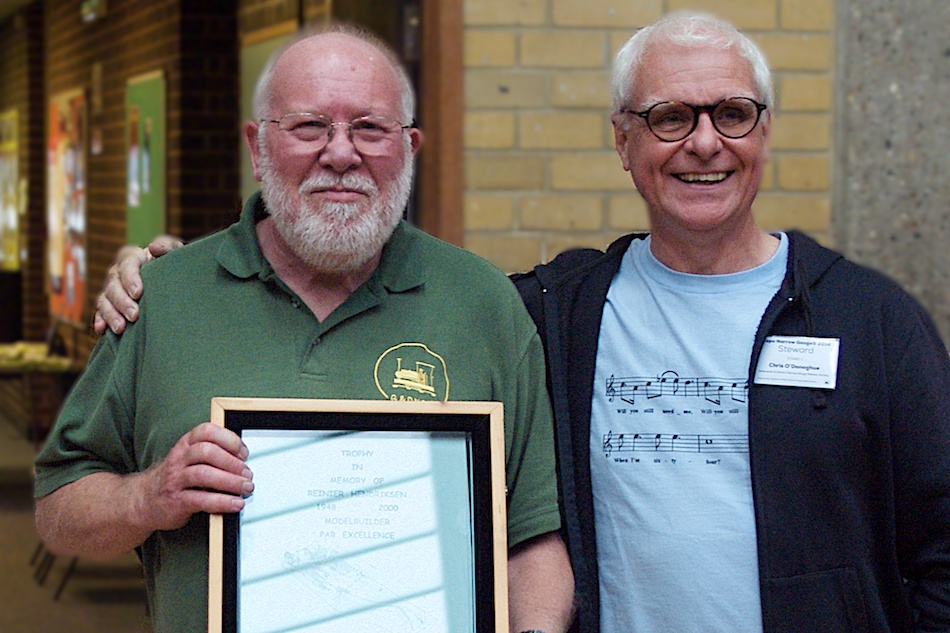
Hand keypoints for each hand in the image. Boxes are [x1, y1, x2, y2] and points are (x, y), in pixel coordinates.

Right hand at [93, 235, 182, 334]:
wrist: (170, 275)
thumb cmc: (172, 262)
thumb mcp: (174, 252)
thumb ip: (166, 248)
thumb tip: (153, 248)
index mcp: (133, 256)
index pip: (126, 264)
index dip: (130, 278)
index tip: (138, 293)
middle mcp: (118, 272)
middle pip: (113, 285)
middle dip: (122, 301)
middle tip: (134, 315)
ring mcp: (112, 288)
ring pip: (104, 299)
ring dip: (111, 314)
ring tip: (121, 328)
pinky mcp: (110, 303)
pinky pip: (100, 311)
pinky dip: (100, 319)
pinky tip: (102, 329)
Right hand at [136, 422, 252, 531]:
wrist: (143, 501)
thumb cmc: (176, 478)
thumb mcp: (189, 459)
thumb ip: (211, 455)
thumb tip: (244, 461)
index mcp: (185, 444)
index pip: (207, 431)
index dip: (229, 439)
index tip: (244, 453)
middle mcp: (179, 459)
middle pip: (207, 451)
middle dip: (232, 462)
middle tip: (247, 474)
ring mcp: (176, 480)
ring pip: (204, 474)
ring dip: (230, 481)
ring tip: (246, 488)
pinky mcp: (176, 501)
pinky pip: (201, 500)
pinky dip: (222, 502)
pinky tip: (235, 504)